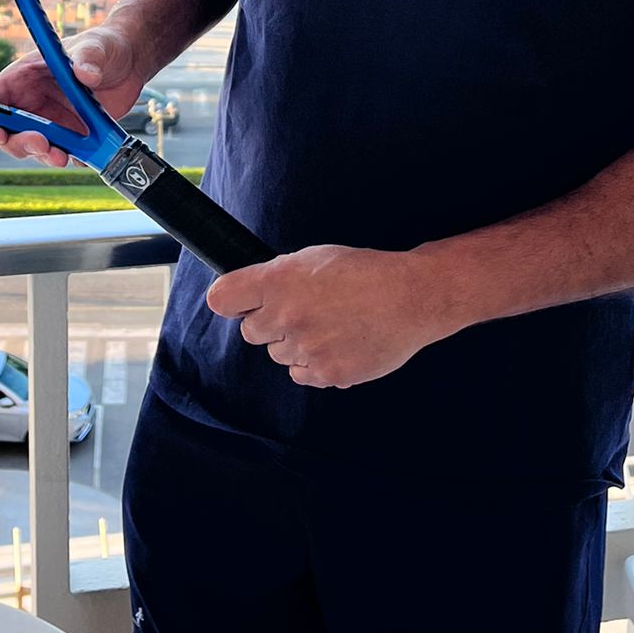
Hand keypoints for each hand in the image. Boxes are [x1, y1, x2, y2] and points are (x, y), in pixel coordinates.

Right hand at [0, 25, 143, 166]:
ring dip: (44, 156)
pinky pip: (62, 154)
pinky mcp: (71, 136)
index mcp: (22, 78)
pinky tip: (85, 155)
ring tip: (63, 157)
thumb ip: (87, 57)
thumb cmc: (103, 46)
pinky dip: (70, 159)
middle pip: (5, 134)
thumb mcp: (95, 46)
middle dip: (20, 144)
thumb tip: (86, 74)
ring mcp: (50, 122)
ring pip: (32, 149)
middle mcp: (30, 103)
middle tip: (44, 145)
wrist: (130, 62)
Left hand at [204, 245, 439, 388]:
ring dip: (295, 344)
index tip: (241, 302)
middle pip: (251, 332)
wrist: (411, 297)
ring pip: (278, 355)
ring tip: (329, 325)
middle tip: (302, 311)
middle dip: (269, 323)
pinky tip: (338, 343)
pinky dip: (315, 364)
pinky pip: (302, 374)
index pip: (222, 299)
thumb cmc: (365, 272)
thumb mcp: (314, 258)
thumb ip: (278, 277)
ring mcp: (306, 348)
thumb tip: (252, 296)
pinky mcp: (326, 373)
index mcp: (278, 280)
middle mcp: (286, 315)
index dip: (232, 301)